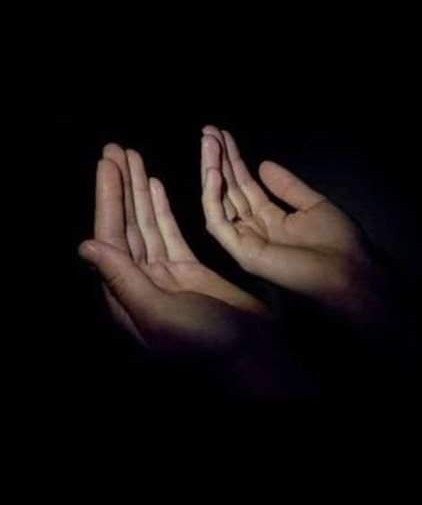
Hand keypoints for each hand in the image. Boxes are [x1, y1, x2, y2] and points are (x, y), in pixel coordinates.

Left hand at [80, 144, 268, 356]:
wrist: (251, 356)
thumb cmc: (204, 342)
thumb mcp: (158, 314)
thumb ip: (123, 279)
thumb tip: (86, 246)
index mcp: (125, 294)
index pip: (111, 236)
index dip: (108, 198)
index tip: (106, 163)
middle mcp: (138, 282)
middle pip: (124, 224)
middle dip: (119, 185)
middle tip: (113, 148)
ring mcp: (163, 275)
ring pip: (145, 223)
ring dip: (137, 189)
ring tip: (131, 156)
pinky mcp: (187, 270)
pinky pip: (168, 232)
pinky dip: (159, 207)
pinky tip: (154, 184)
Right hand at [201, 127, 388, 327]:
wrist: (349, 269)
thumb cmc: (337, 242)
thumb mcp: (313, 204)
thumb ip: (287, 186)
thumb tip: (263, 164)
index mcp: (270, 219)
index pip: (244, 185)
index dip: (234, 160)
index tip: (222, 134)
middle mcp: (254, 229)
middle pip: (228, 190)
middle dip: (217, 160)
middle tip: (208, 131)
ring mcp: (245, 241)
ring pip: (218, 202)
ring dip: (211, 171)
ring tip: (208, 142)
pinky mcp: (242, 252)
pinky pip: (219, 223)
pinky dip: (212, 198)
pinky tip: (214, 173)